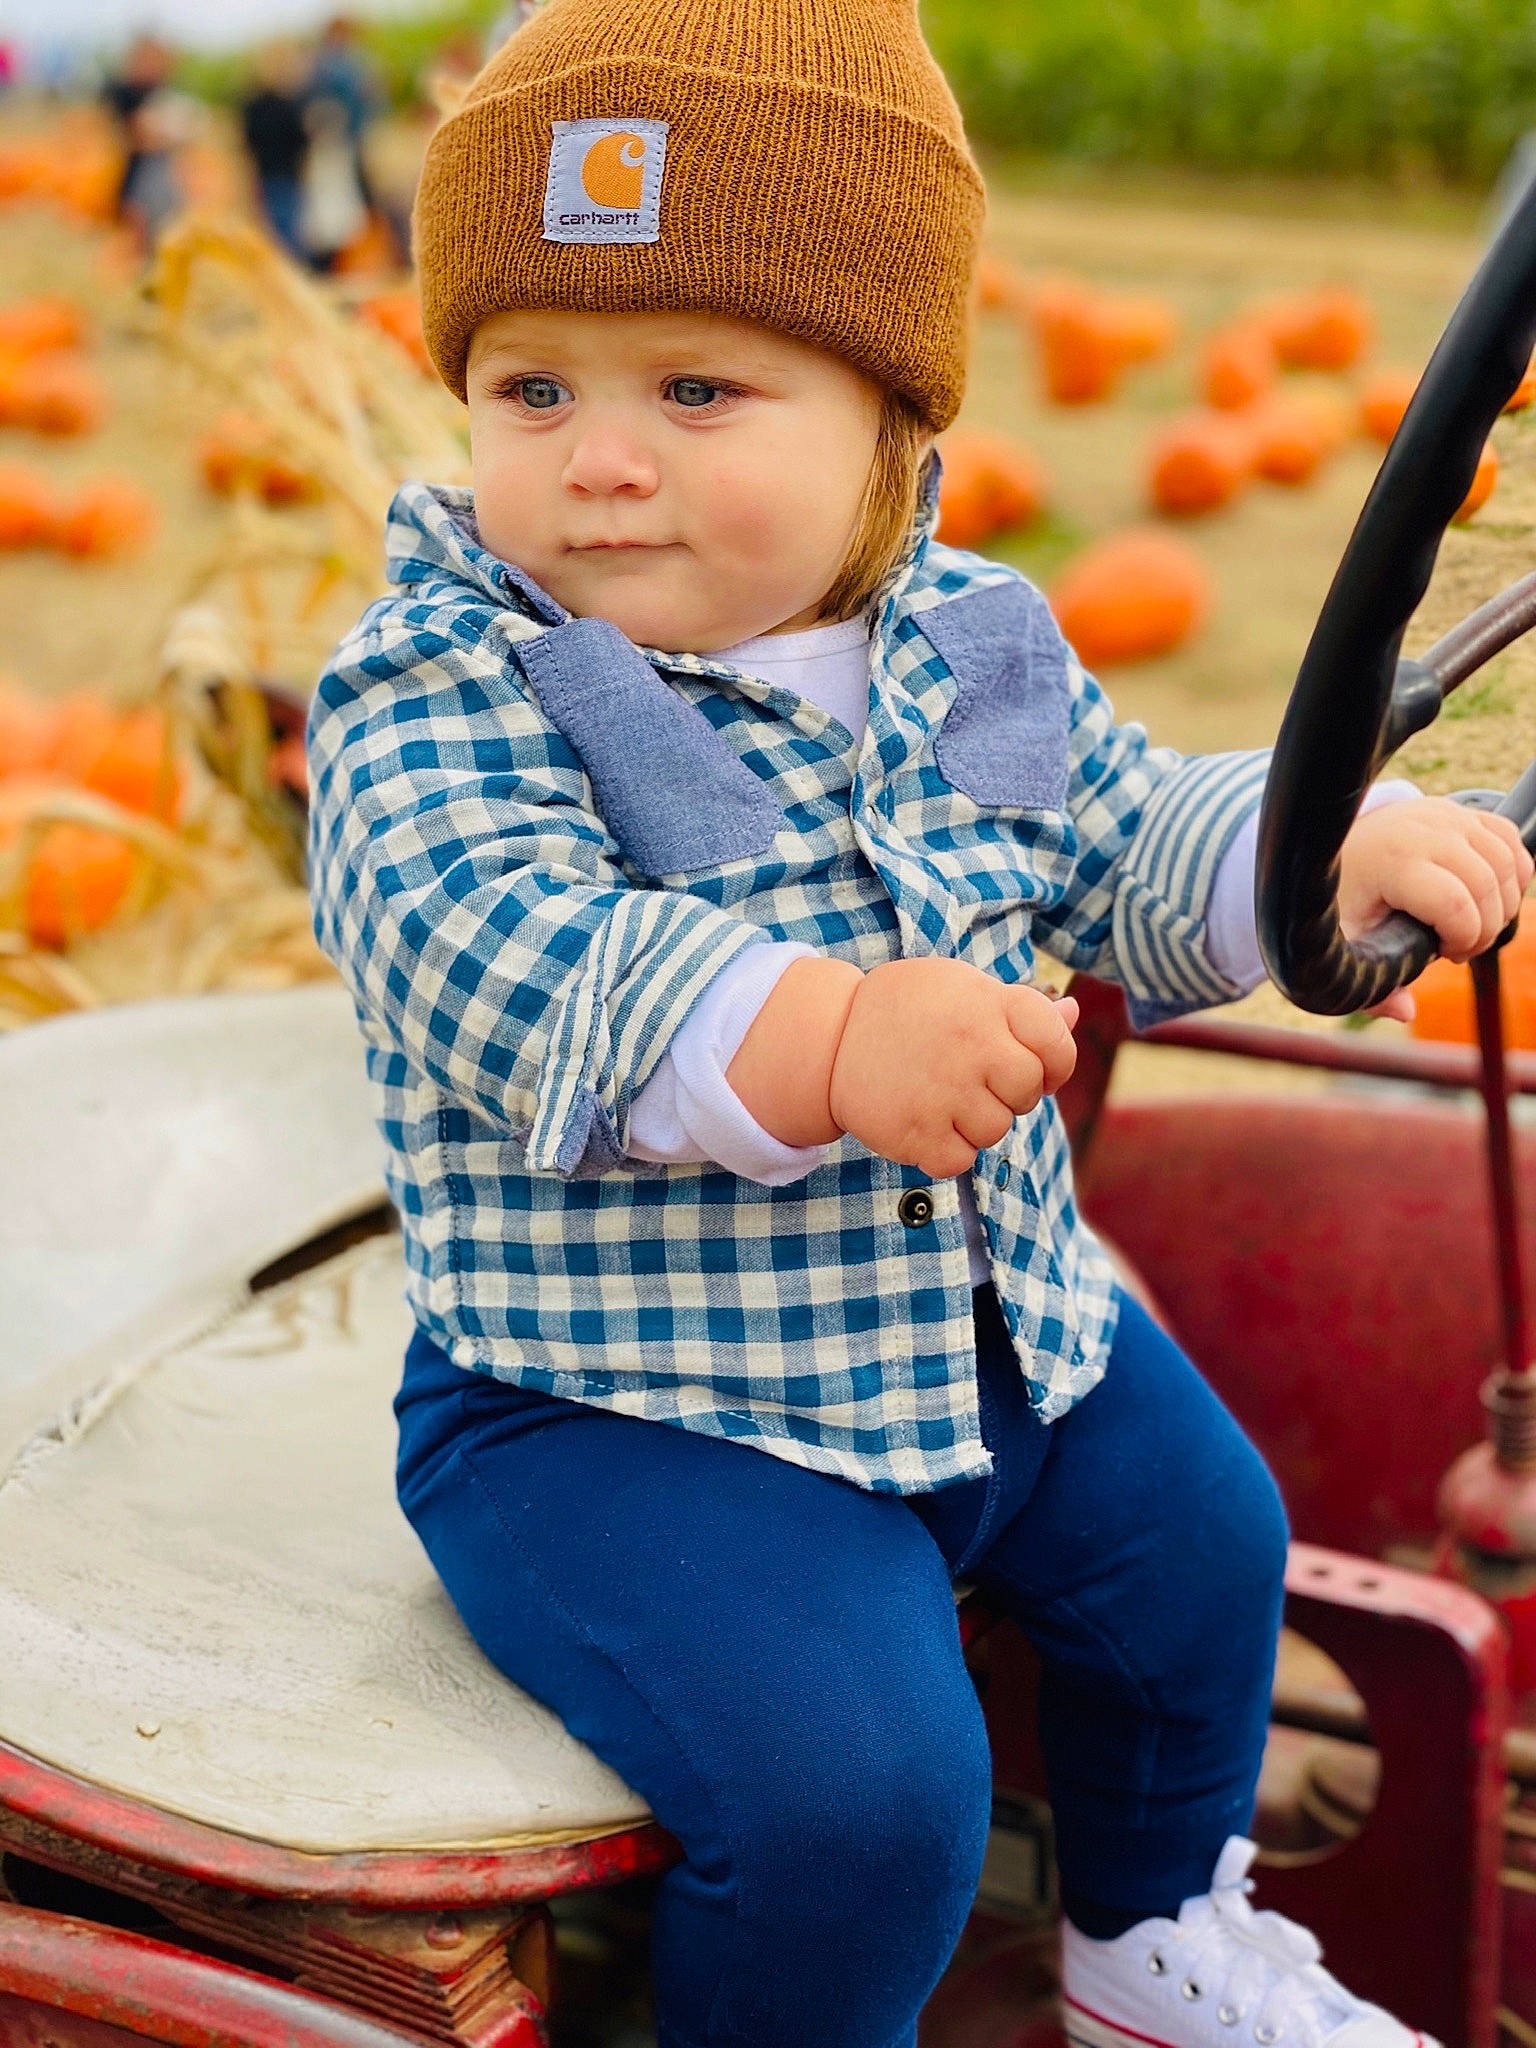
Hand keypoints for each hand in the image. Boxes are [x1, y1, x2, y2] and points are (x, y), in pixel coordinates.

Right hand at [827, 959, 1077, 1178]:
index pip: (1056, 1044)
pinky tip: (926, 1122)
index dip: (1054, 1063)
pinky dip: (947, 1150)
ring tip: (942, 1098)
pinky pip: (960, 1161)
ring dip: (976, 1123)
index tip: (1033, 1066)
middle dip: (1011, 1094)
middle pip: (1029, 1093)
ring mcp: (944, 1091)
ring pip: (996, 1130)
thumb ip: (1020, 1007)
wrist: (829, 1038)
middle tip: (973, 1081)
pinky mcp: (916, 1133)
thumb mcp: (963, 990)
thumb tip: (1073, 1013)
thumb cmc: (907, 1010)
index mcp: (989, 1003)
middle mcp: (972, 1045)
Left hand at [1338, 797, 1532, 1020]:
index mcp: (1393, 862)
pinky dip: (1514, 875)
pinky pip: (1511, 841)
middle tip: (1460, 947)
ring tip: (1473, 925)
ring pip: (1508, 865)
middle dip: (1485, 930)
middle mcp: (1424, 831)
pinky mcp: (1463, 811)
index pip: (1455, 905)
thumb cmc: (1346, 899)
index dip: (1463, 939)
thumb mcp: (1348, 944)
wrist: (1339, 846)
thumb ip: (1372, 985)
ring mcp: (1448, 816)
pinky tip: (1488, 899)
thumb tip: (1406, 1012)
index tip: (1444, 954)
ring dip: (1503, 906)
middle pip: (1487, 887)